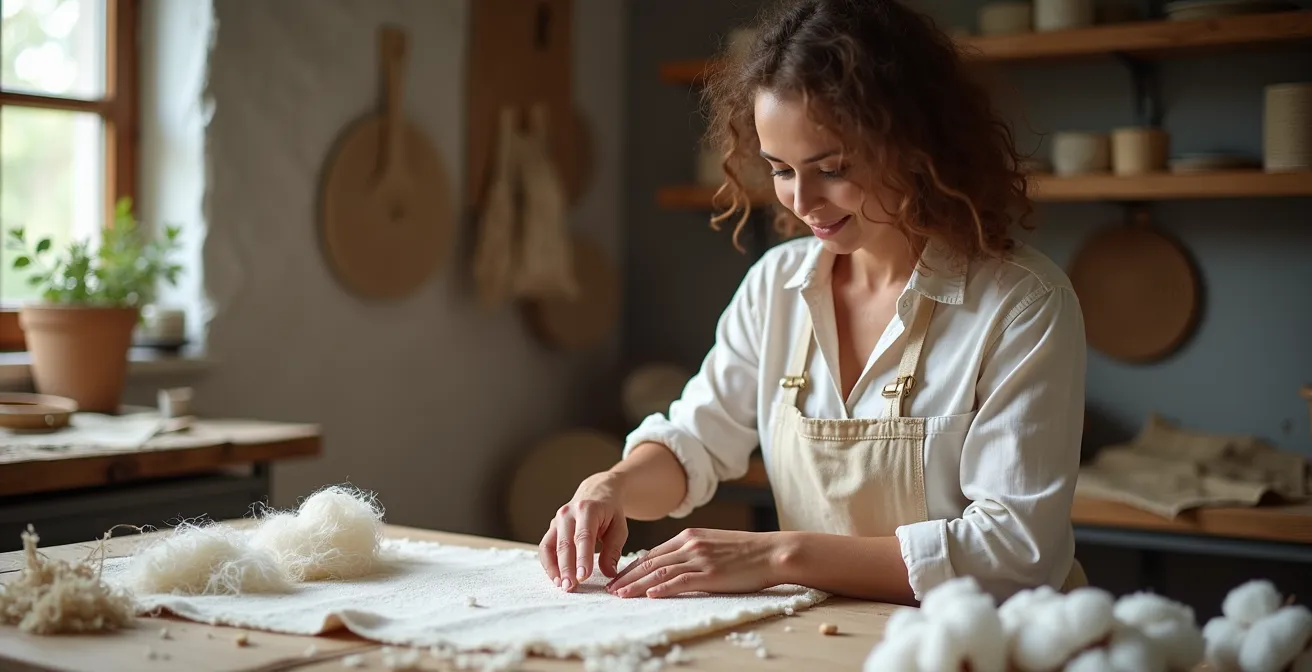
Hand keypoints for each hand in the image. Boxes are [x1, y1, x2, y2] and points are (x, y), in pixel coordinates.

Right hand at [539, 472, 628, 591]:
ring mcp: (557, 520)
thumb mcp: (619, 527)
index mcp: (587, 509)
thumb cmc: (609, 512)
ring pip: (551, 546)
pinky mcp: (551, 529)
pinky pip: (545, 548)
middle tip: (570, 587)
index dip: (582, 558)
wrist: (596, 492)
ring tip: (562, 585)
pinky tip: (556, 578)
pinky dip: (548, 564)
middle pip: (565, 543)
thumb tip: (609, 573)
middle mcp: (568, 513)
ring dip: (554, 568)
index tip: (583, 577)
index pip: (584, 536)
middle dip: (566, 567)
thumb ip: (613, 550)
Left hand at [605, 528, 785, 598]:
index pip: (653, 553)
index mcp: (689, 535)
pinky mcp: (711, 574)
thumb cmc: (746, 551)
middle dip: (628, 577)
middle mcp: (690, 544)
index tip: (618, 578)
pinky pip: (681, 581)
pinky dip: (663, 588)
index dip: (633, 567)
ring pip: (660, 572)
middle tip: (610, 590)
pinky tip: (650, 594)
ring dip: (637, 585)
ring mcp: (700, 559)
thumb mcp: (713, 544)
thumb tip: (673, 566)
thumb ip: (692, 551)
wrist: (772, 552)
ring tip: (621, 595)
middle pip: (651, 563)